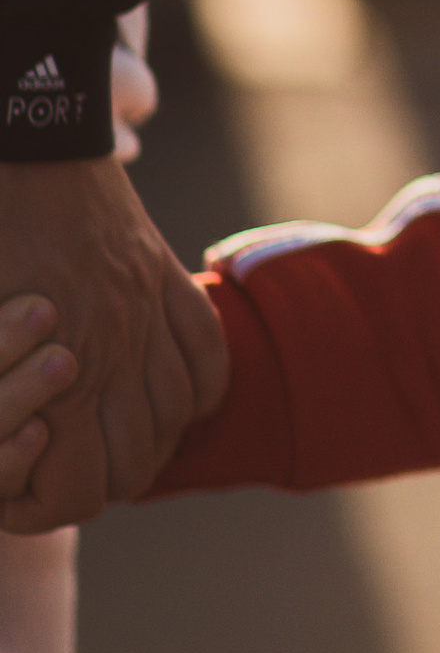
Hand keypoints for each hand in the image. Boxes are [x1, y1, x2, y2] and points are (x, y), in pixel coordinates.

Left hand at [0, 158, 229, 531]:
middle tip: (73, 474)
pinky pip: (207, 359)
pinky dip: (198, 390)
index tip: (28, 496)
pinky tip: (175, 397)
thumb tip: (13, 431)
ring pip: (175, 419)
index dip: (51, 509)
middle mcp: (110, 354)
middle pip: (132, 467)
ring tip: (122, 443)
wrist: (26, 143)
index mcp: (53, 373)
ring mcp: (146, 316)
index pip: (77, 490)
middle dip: (101, 485)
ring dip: (151, 444)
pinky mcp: (164, 280)